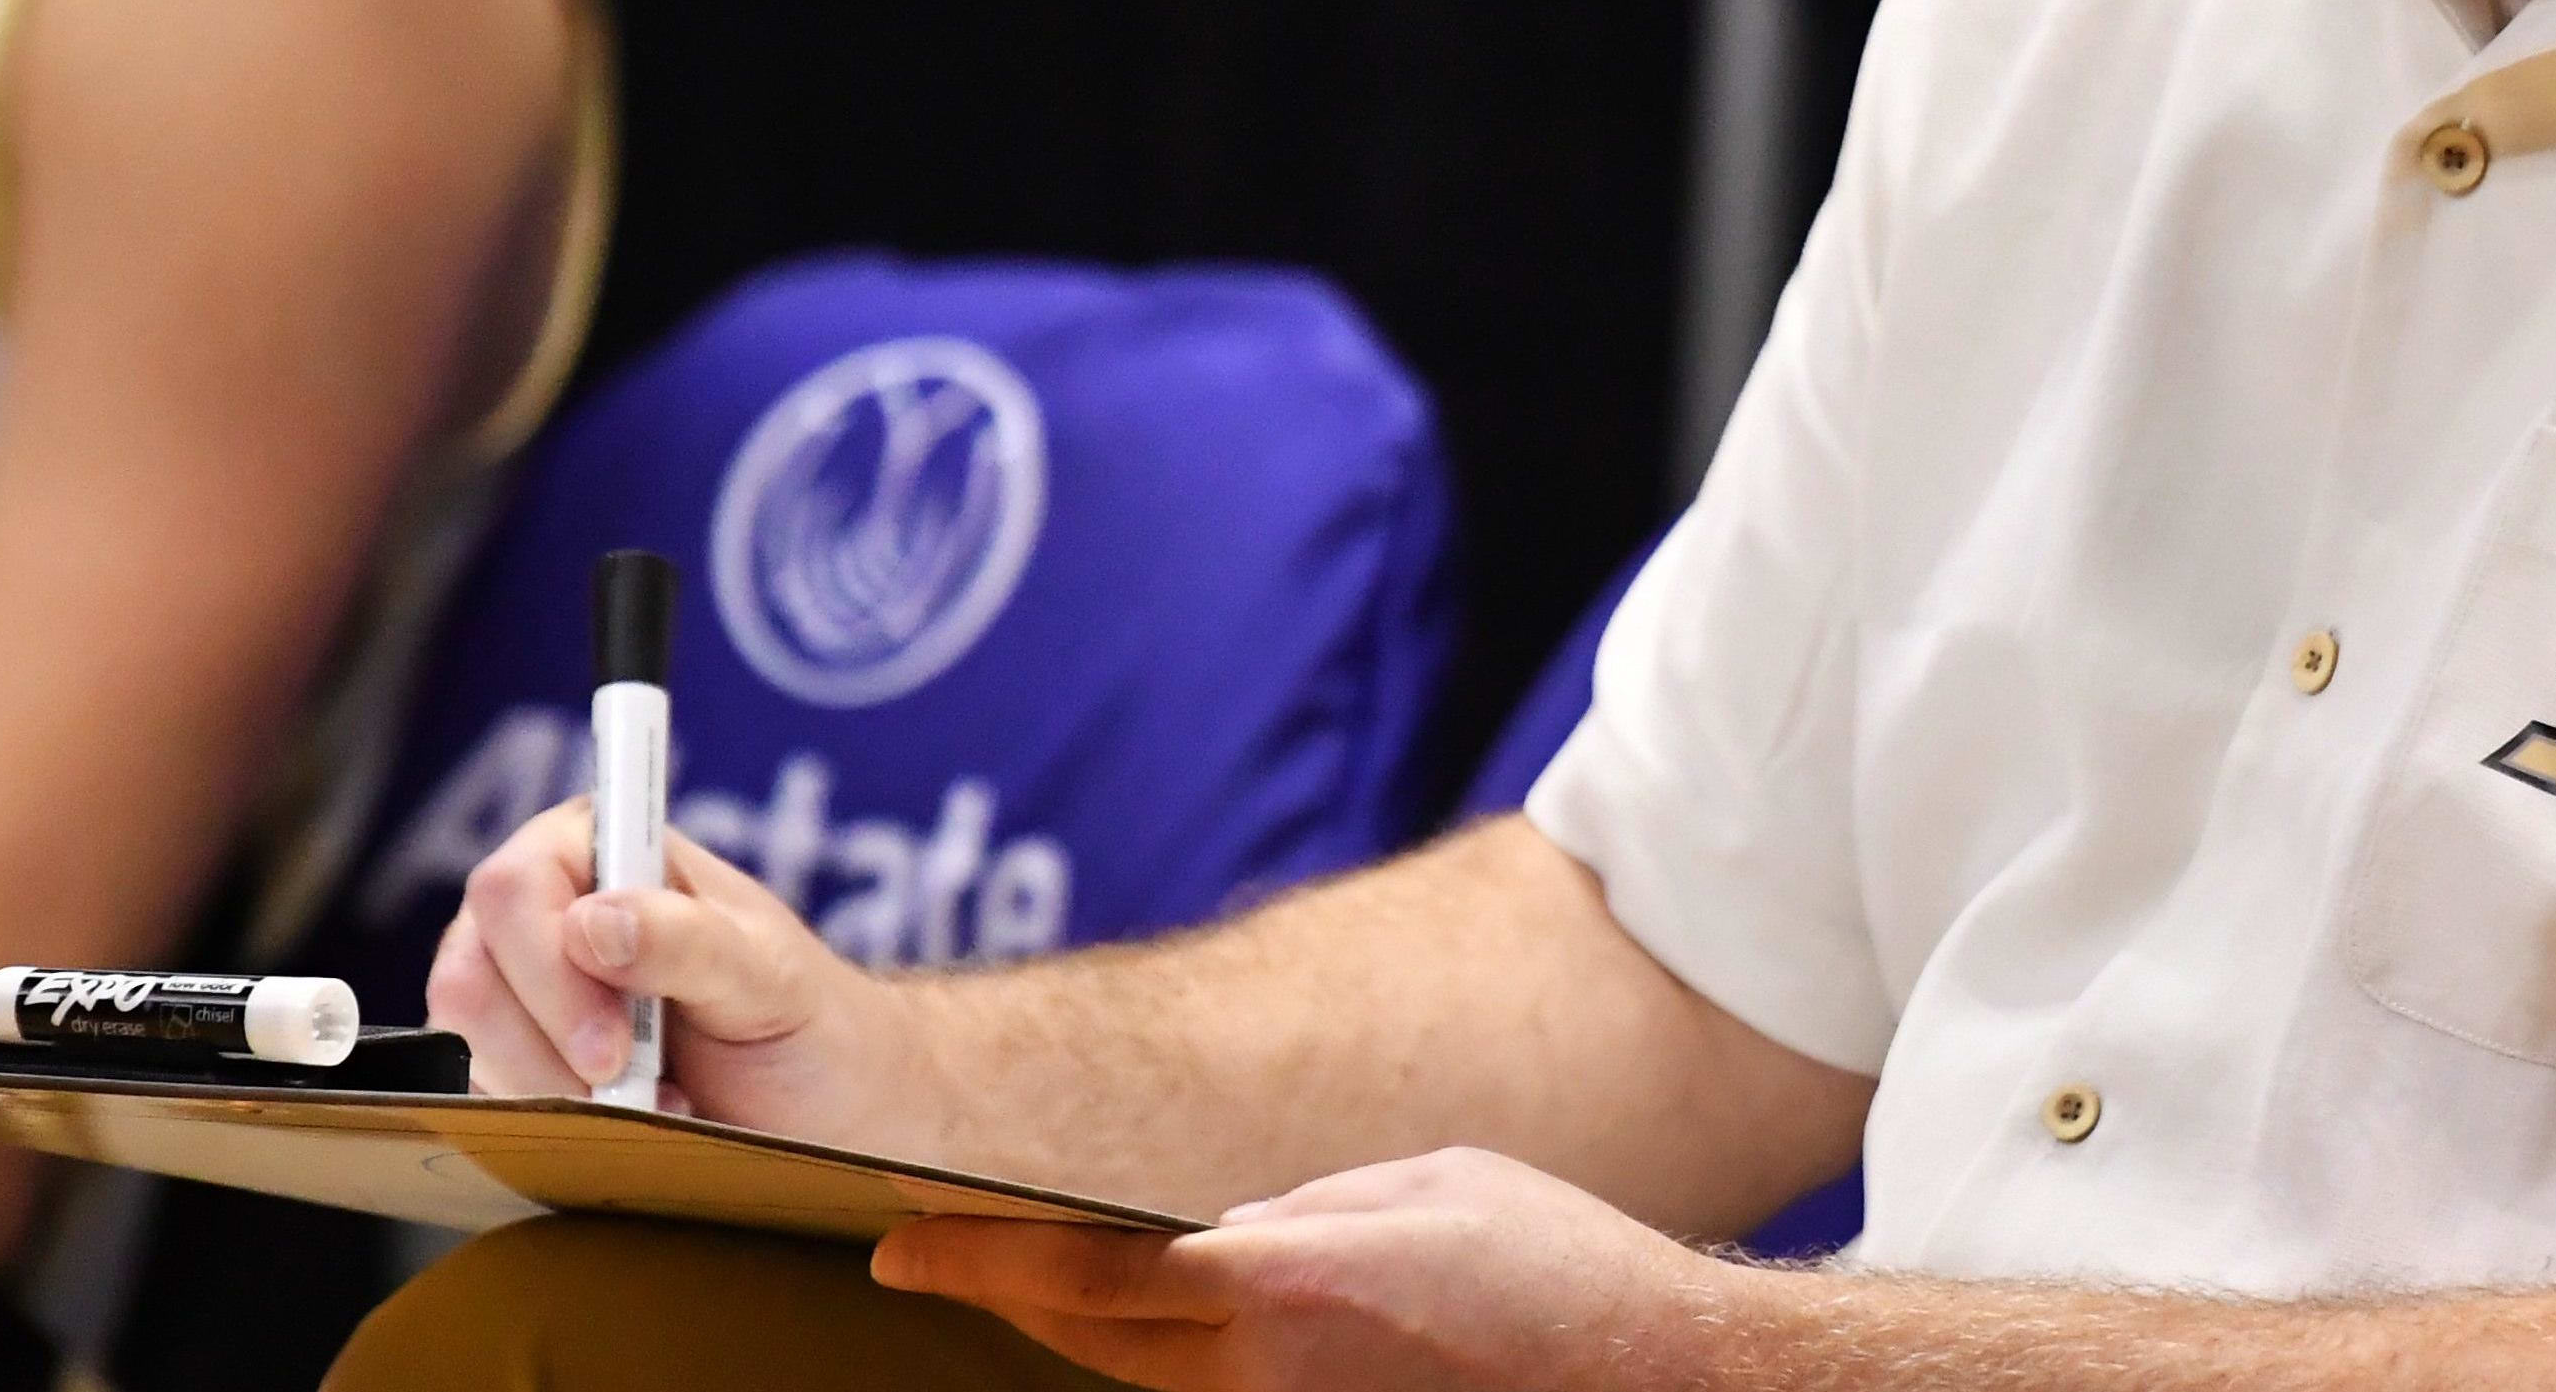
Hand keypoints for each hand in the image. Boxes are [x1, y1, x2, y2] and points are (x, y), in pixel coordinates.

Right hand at [430, 797, 922, 1149]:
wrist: (830, 1104)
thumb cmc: (811, 1025)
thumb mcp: (771, 980)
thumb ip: (689, 941)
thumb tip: (591, 922)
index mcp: (606, 844)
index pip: (513, 886)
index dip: (547, 971)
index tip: (613, 1049)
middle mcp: (549, 902)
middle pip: (472, 970)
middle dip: (551, 1049)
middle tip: (639, 1087)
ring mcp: (521, 981)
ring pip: (466, 1039)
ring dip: (556, 1091)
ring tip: (653, 1098)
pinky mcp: (516, 1053)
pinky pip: (483, 1090)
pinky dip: (552, 1119)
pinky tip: (630, 1117)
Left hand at [874, 1149, 1746, 1390]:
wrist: (1653, 1375)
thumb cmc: (1553, 1266)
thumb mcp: (1422, 1184)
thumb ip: (1303, 1210)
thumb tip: (1225, 1237)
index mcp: (1281, 1283)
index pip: (1083, 1276)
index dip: (978, 1258)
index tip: (902, 1242)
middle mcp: (1265, 1378)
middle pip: (1091, 1345)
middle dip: (1008, 1299)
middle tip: (938, 1261)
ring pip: (1150, 1389)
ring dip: (1101, 1342)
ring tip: (1049, 1288)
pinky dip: (1182, 1377)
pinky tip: (1176, 1341)